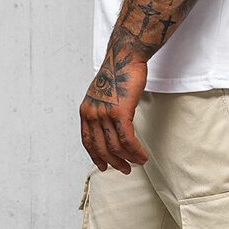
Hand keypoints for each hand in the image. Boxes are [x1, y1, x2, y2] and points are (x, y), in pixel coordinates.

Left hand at [79, 45, 147, 173]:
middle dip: (114, 162)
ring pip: (116, 147)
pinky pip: (127, 140)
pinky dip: (136, 151)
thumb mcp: (101, 95)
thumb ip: (101, 112)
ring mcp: (104, 114)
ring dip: (129, 159)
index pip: (87, 141)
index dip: (95, 157)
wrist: (124, 58)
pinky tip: (142, 155)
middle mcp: (92, 114)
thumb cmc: (117, 74)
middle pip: (102, 148)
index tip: (103, 166)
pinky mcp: (120, 113)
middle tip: (125, 169)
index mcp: (85, 111)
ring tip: (139, 162)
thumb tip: (109, 129)